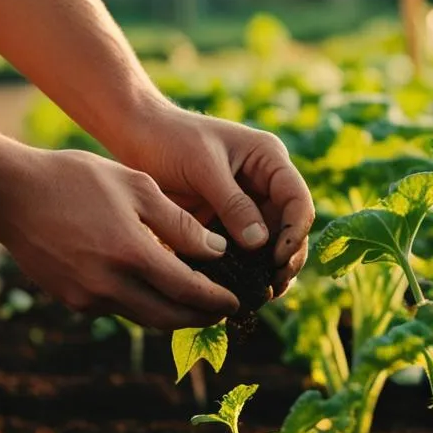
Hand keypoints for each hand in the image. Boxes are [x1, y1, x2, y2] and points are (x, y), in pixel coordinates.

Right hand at [0, 148, 239, 328]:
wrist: (10, 194)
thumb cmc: (76, 179)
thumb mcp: (136, 185)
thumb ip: (179, 222)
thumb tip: (216, 251)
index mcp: (132, 254)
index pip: (188, 291)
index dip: (217, 300)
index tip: (237, 300)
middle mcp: (110, 285)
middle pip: (169, 317)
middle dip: (200, 318)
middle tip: (222, 311)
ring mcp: (87, 298)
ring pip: (143, 317)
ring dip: (172, 314)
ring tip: (193, 303)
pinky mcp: (71, 300)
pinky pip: (117, 308)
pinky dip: (140, 303)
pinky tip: (151, 287)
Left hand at [113, 106, 315, 295]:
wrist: (135, 136)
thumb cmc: (170, 138)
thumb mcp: (203, 166)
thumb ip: (233, 203)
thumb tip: (260, 244)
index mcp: (268, 160)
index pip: (297, 199)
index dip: (295, 231)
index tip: (278, 258)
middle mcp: (263, 185)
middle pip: (289, 229)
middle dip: (286, 259)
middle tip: (272, 287)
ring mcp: (244, 207)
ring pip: (269, 246)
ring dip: (268, 272)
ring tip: (260, 296)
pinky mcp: (223, 225)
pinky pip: (241, 253)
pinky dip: (241, 273)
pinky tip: (236, 292)